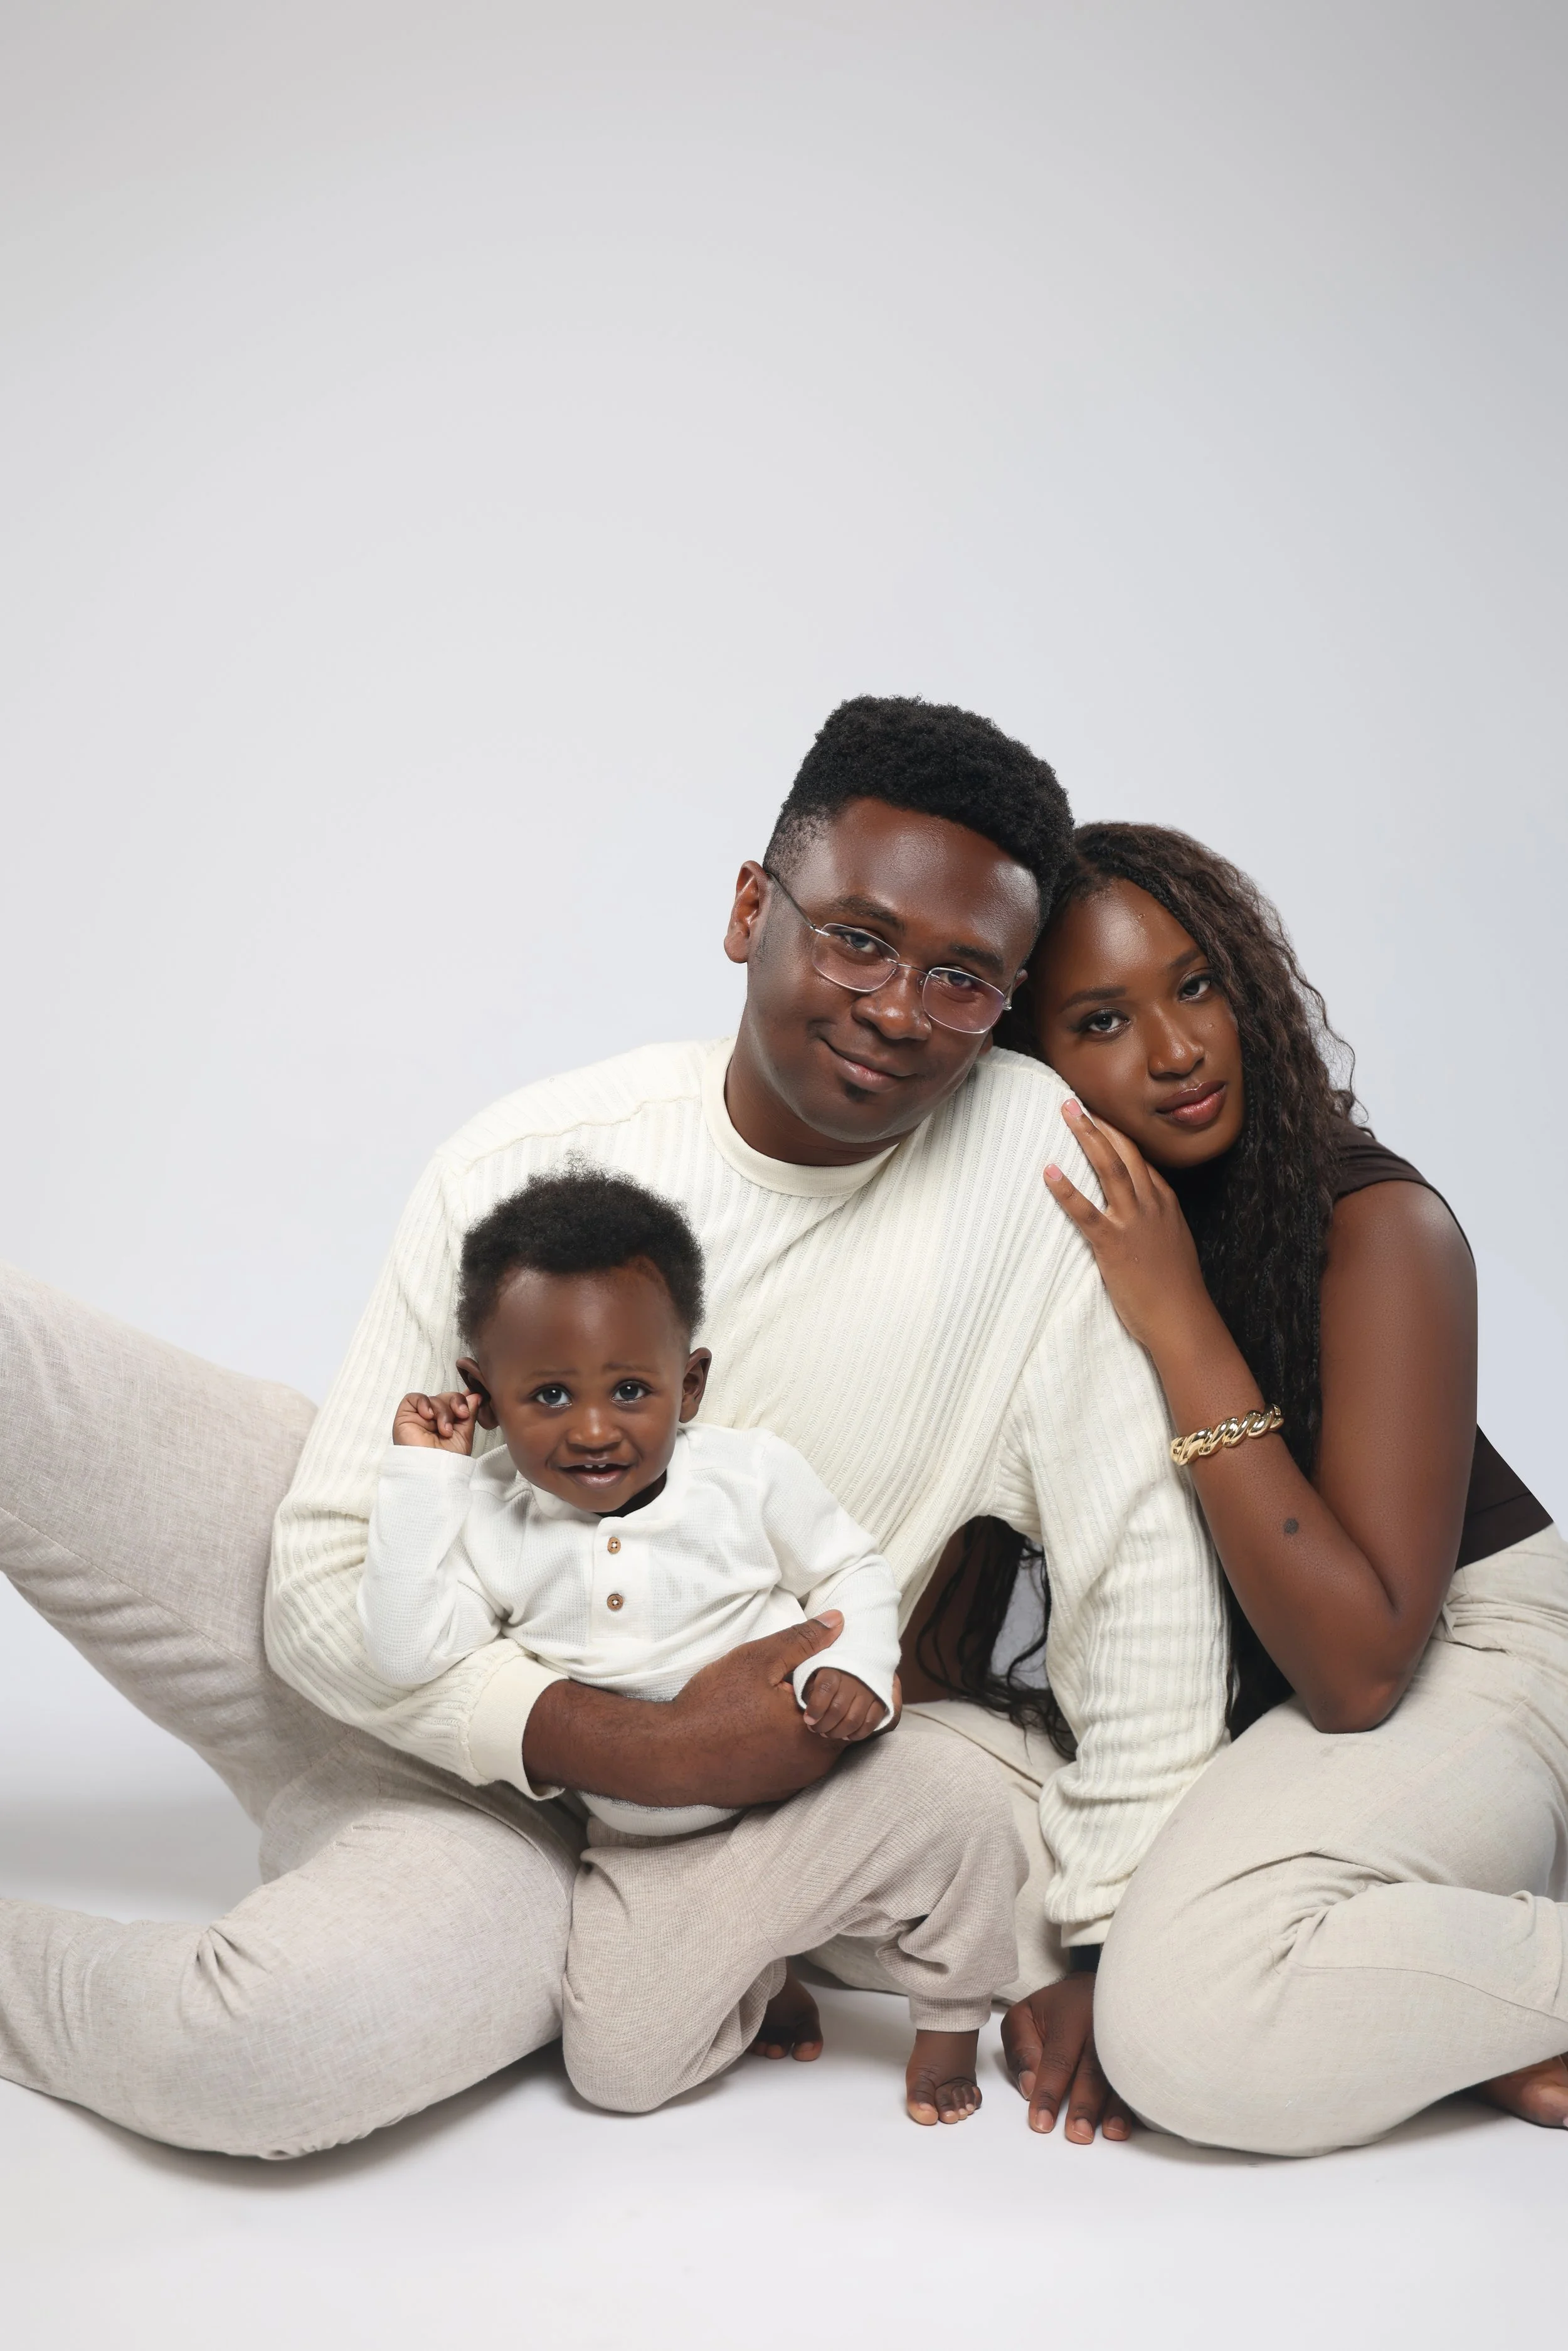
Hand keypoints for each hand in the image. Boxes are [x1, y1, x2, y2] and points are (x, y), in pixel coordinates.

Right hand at [392, 1390, 482, 1453]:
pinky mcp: (405, 1416)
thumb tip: (475, 1396)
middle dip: (456, 1403)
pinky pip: (413, 1398)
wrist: (432, 1471)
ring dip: (443, 1411)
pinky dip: (424, 1403)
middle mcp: (434, 1420)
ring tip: (445, 1429)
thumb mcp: (465, 1435)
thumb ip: (470, 1414)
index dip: (463, 1399)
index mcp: (448, 1424)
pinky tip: (429, 1416)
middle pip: (446, 1397)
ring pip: (434, 1398)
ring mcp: (420, 1418)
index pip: (455, 1403)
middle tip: (462, 1415)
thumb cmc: (447, 1461)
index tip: (476, 1397)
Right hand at [523, 1612, 857, 1808]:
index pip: (863, 1712)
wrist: (669, 1755)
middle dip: (837, 1702)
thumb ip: (803, 1641)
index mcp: (818, 1738)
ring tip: (792, 1695)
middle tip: (816, 1676)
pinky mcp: (772, 1791)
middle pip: (844, 1730)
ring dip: (815, 1722)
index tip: (846, 1666)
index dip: (858, 1685)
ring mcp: (792, 1783)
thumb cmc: (712, 1707)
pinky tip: (771, 1722)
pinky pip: (797, 1762)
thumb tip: (840, 1621)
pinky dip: (794, 1741)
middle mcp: (812, 1768)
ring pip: (820, 1747)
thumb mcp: (758, 1661)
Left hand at [799, 1666, 885, 1742]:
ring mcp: (869, 1689)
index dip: (815, 1708)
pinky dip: (859, 1733)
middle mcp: (853, 1678)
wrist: (862, 1655)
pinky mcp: (882, 1700)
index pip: (825, 1689)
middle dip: (824, 1725)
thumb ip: (804, 1676)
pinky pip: (872, 1722)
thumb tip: (794, 1685)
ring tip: (829, 1733)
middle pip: (838, 1709)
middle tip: (816, 1729)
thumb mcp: (808, 1666)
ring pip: (854, 1719)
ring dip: (839, 1732)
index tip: (808, 1719)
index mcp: (833, 1668)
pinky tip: (847, 1735)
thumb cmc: (826, 1667)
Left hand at [1000, 1975, 1134, 2141]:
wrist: (1103, 1988)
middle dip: (1085, 2105)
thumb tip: (1029, 2086)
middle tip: (1078, 2134)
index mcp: (1069, 2017)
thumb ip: (1020, 2048)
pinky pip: (1140, 2078)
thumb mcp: (1026, 2014)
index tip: (1042, 2122)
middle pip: (1093, 2070)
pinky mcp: (1141, 2051)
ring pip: (1121, 2075)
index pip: (1058, 2060)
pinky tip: (1133, 2121)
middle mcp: (1101, 2027)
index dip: (1049, 2092)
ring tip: (1111, 2132)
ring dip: (1116, 2108)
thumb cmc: (1060, 2008)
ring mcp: (1125, 2039)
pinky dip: (1137, 2102)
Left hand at [1043, 1103, 1211, 1356]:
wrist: (1183, 1319)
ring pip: (1109, 1167)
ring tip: (1066, 1112)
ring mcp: (1133, 1222)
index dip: (1118, 1135)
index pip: (1140, 1160)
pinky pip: (1085, 1211)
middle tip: (1075, 1102)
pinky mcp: (1113, 1244)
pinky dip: (1065, 1189)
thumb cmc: (1176, 1290)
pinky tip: (1048, 1171)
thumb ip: (1158, 1225)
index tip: (1100, 1117)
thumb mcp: (1174, 1246)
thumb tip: (1143, 1217)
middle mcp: (1151, 1205)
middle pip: (1125, 1152)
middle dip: (1100, 1124)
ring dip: (1086, 1136)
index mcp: (1165, 1204)